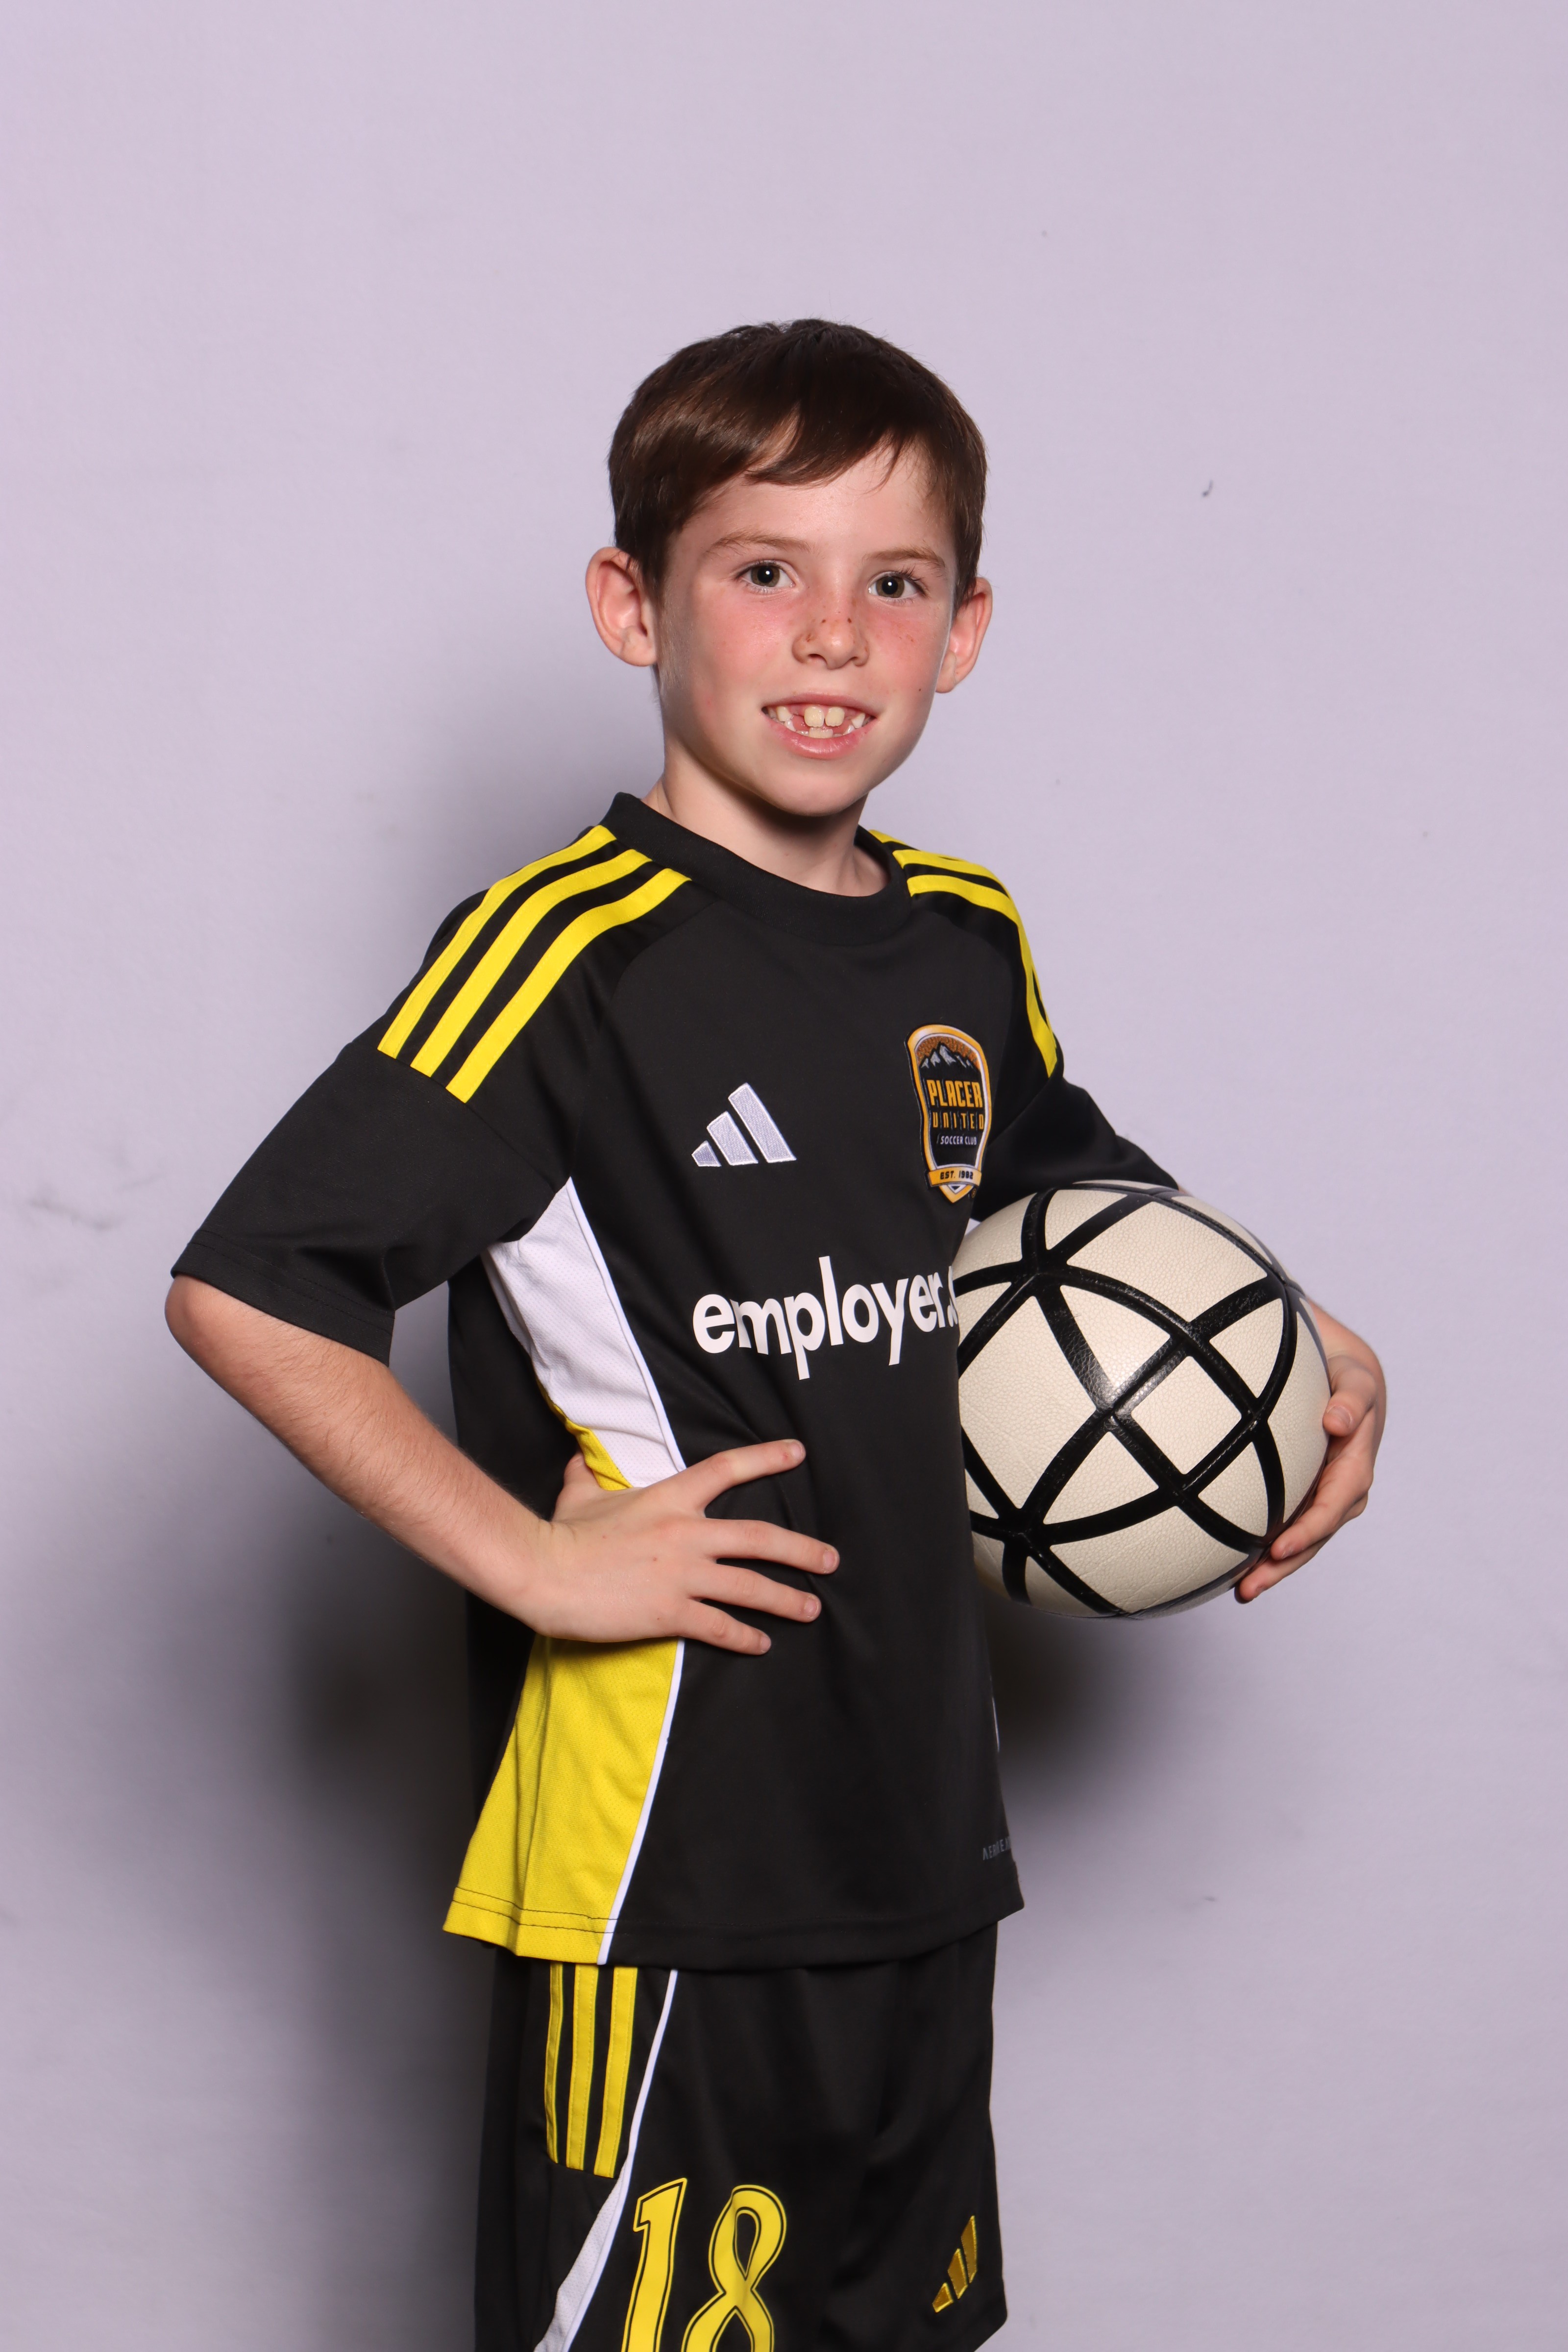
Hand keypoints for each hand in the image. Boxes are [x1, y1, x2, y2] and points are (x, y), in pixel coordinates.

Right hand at [522, 1438, 836, 1654]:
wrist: (543, 1571)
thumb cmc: (561, 1532)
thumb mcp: (580, 1492)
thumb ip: (589, 1473)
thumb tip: (581, 1456)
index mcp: (668, 1498)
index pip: (726, 1469)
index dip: (765, 1459)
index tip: (798, 1453)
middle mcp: (685, 1534)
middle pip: (758, 1538)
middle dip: (800, 1549)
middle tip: (830, 1559)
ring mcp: (681, 1574)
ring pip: (749, 1585)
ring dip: (785, 1598)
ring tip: (812, 1608)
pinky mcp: (669, 1612)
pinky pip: (719, 1626)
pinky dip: (745, 1637)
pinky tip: (762, 1644)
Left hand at [1236, 1303, 1384, 1602]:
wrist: (1339, 1370)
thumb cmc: (1342, 1368)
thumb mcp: (1354, 1375)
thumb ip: (1352, 1396)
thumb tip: (1336, 1422)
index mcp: (1357, 1460)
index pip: (1336, 1503)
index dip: (1309, 1529)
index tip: (1277, 1547)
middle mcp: (1344, 1484)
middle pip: (1317, 1533)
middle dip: (1286, 1563)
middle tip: (1251, 1585)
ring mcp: (1325, 1492)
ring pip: (1303, 1537)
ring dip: (1276, 1567)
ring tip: (1243, 1591)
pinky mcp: (1305, 1494)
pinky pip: (1288, 1524)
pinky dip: (1267, 1548)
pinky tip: (1235, 1567)